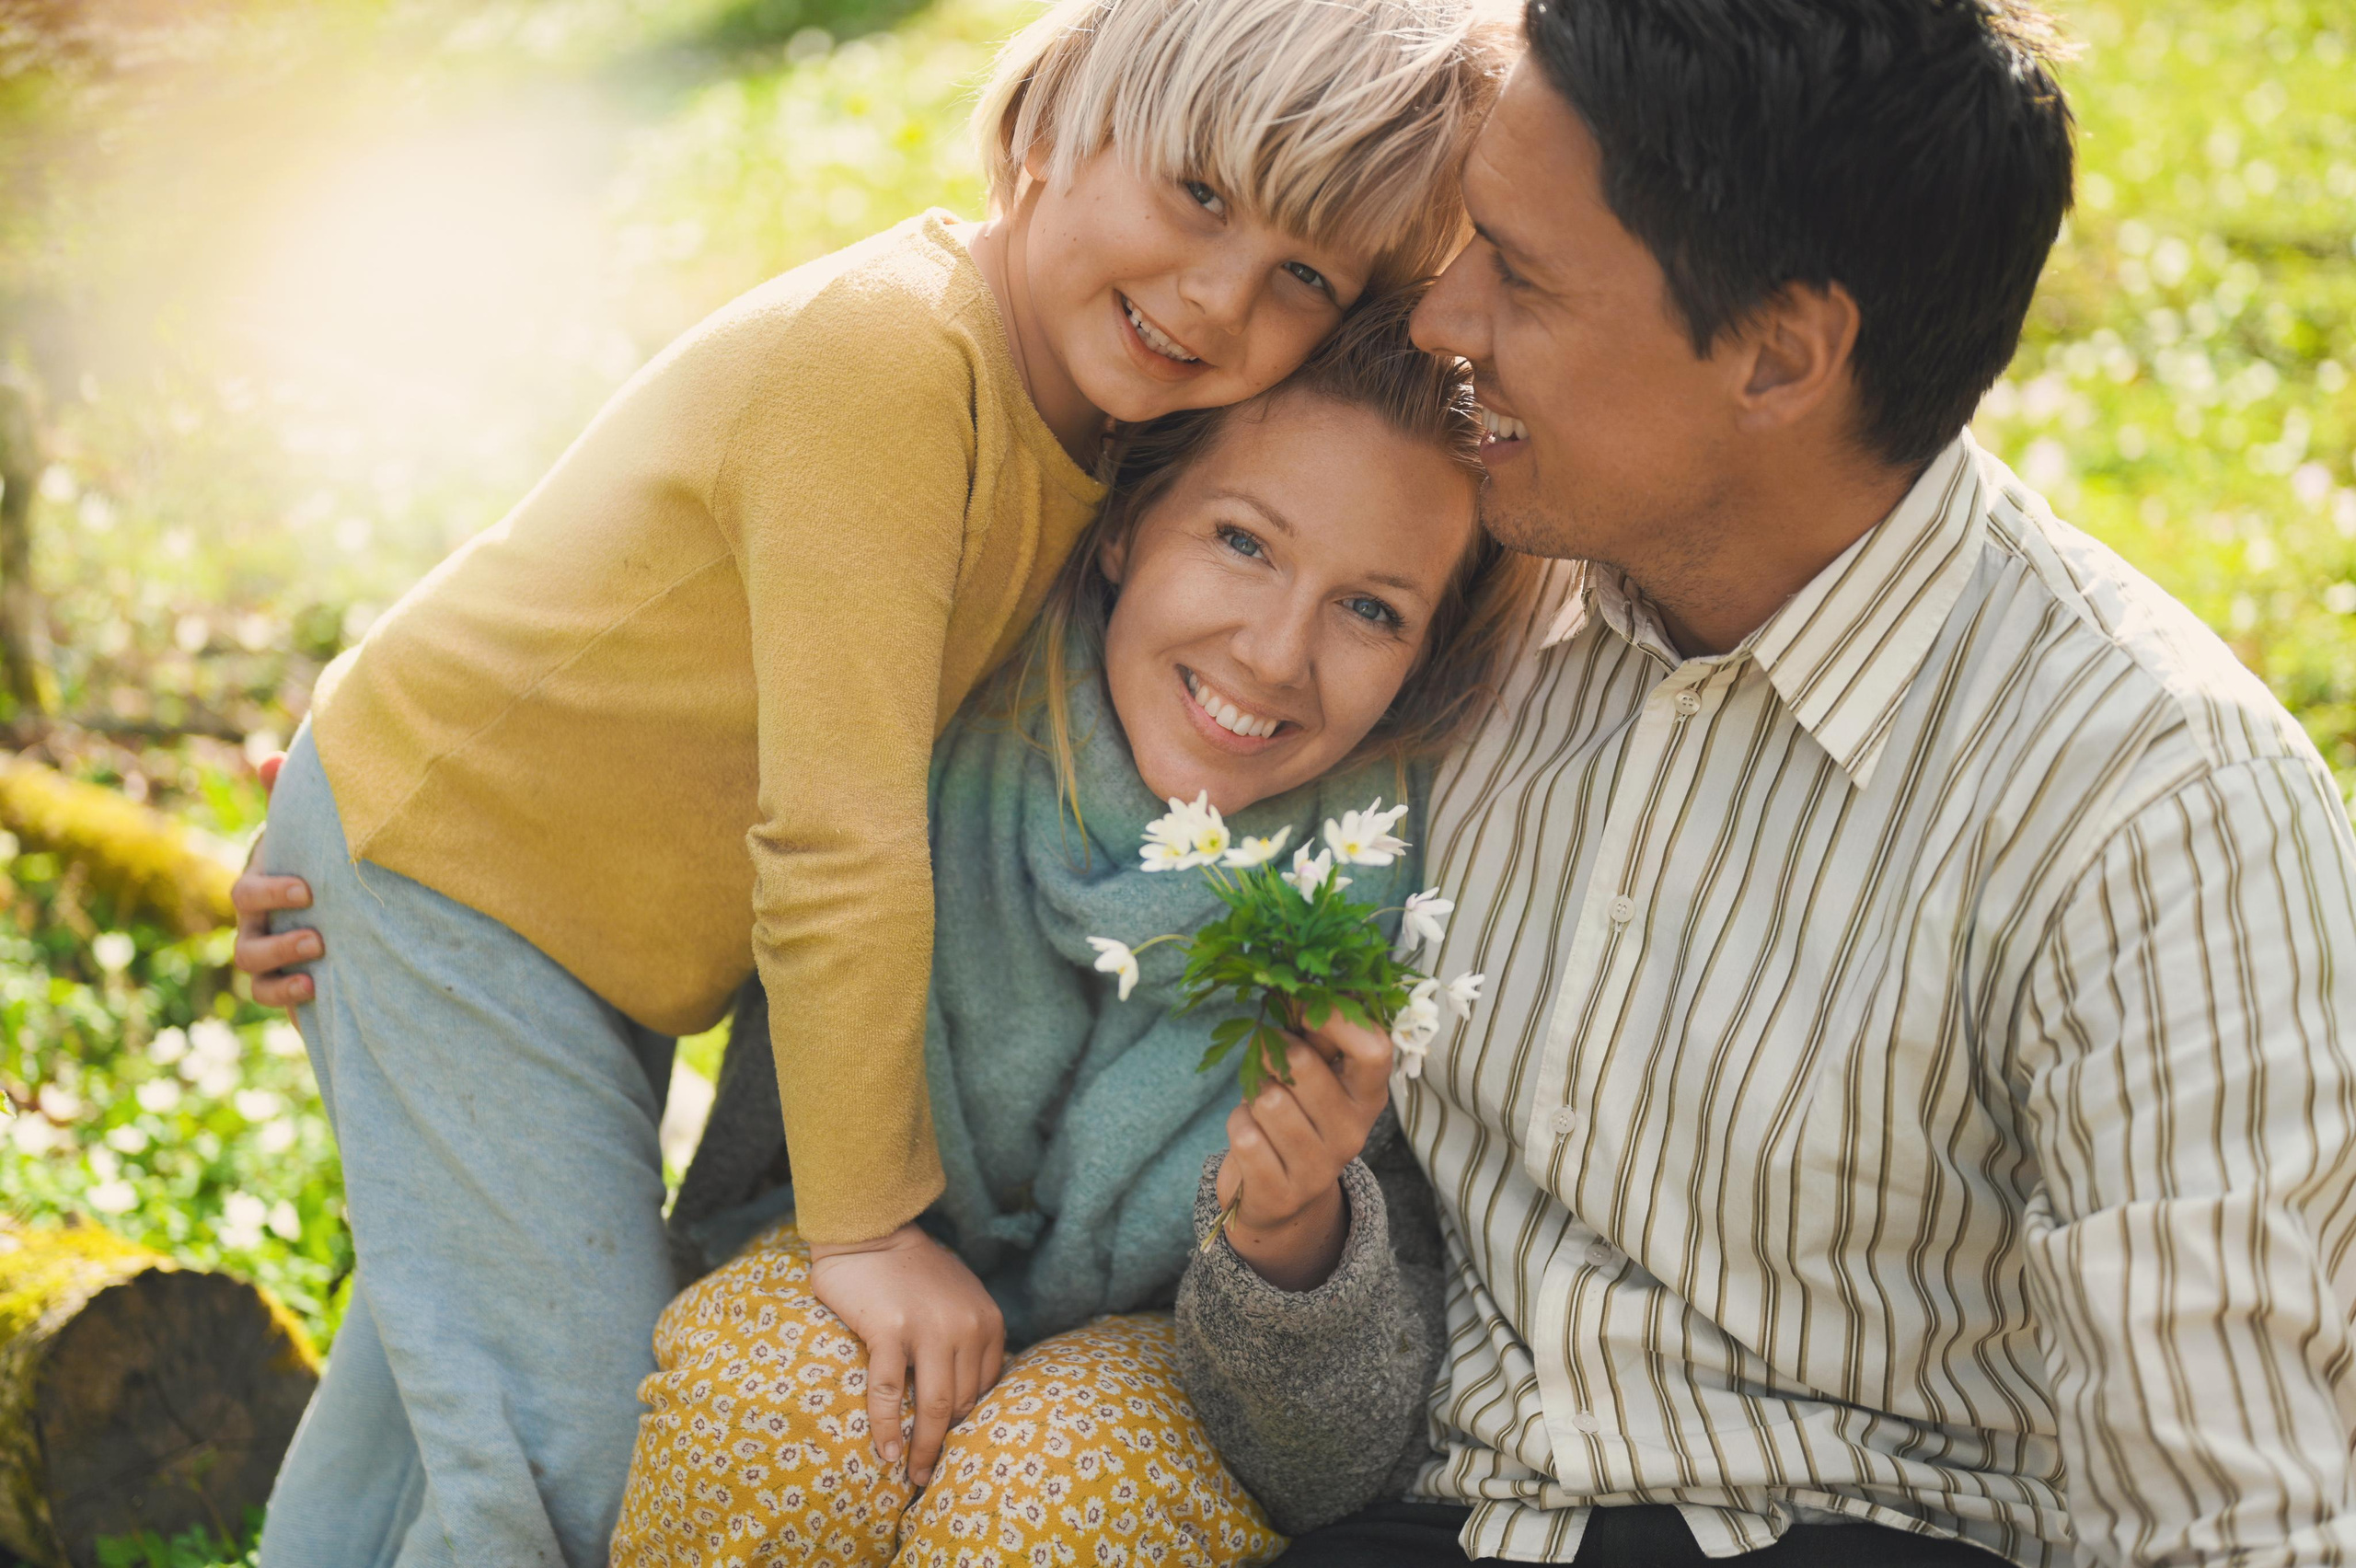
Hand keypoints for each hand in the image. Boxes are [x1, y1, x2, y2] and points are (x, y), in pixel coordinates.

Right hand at [233, 752, 319, 1008]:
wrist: (332, 899)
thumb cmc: (315, 856)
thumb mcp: (306, 829)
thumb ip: (288, 797)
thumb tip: (269, 759)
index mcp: (260, 888)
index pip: (248, 893)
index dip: (271, 893)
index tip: (307, 889)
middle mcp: (256, 925)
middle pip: (246, 941)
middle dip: (277, 941)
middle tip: (316, 936)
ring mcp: (266, 955)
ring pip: (253, 971)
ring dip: (281, 969)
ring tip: (318, 962)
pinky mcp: (283, 981)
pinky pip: (269, 995)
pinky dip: (285, 995)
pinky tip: (315, 990)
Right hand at [807, 1223, 1004, 1486]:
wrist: (870, 1234)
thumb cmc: (911, 1272)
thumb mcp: (960, 1299)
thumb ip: (969, 1338)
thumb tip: (966, 1399)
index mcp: (987, 1321)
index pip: (986, 1389)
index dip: (969, 1424)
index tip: (953, 1446)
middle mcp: (966, 1327)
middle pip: (964, 1404)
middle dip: (949, 1444)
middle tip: (931, 1473)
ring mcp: (929, 1329)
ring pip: (936, 1407)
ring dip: (925, 1449)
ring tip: (913, 1475)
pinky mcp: (890, 1331)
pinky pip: (891, 1394)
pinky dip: (889, 1429)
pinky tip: (886, 1453)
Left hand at [1215, 1012, 1394, 1290]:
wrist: (1281, 1201)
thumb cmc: (1295, 1118)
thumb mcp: (1316, 1079)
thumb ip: (1314, 1038)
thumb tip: (1296, 986)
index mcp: (1368, 1097)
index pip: (1375, 1050)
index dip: (1336, 1019)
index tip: (1301, 1007)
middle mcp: (1352, 1133)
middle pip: (1303, 1066)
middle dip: (1269, 1052)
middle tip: (1265, 1060)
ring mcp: (1319, 1168)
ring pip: (1268, 1100)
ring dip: (1251, 1093)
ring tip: (1259, 1104)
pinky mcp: (1282, 1194)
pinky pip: (1245, 1136)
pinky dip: (1237, 1125)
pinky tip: (1250, 1135)